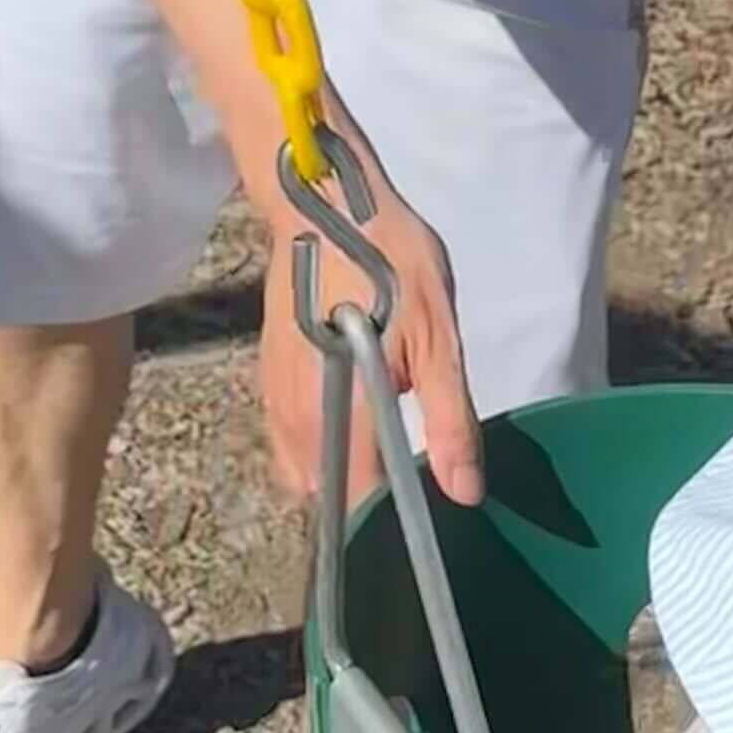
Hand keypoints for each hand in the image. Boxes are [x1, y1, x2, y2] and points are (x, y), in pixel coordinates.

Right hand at [256, 112, 481, 511]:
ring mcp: (275, 401)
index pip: (355, 507)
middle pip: (324, 500)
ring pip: (303, 475)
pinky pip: (289, 443)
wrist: (323, 204)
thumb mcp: (437, 336)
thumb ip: (450, 420)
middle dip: (361, 508)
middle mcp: (298, 421)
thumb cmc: (387, 262)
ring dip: (338, 478)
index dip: (388, 528)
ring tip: (383, 457)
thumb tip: (465, 492)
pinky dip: (318, 451)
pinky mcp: (267, 381)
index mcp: (341, 416)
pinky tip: (352, 424)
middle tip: (408, 488)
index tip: (420, 526)